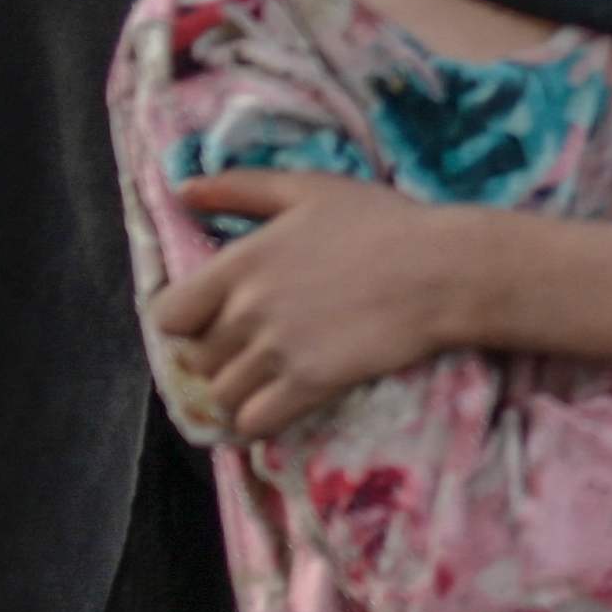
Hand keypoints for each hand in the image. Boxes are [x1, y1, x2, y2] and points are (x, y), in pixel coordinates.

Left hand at [149, 168, 481, 438]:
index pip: (168, 315)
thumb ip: (240, 188)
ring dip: (241, 390)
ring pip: (223, 394)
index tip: (216, 318)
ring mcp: (277, 350)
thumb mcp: (310, 189)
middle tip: (257, 345)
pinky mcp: (309, 384)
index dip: (187, 321)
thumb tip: (180, 191)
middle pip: (198, 359)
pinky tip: (281, 403)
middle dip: (222, 356)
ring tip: (271, 377)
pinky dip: (260, 419)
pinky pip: (253, 422)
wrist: (444, 269)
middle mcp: (248, 310)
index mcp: (240, 263)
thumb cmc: (382, 223)